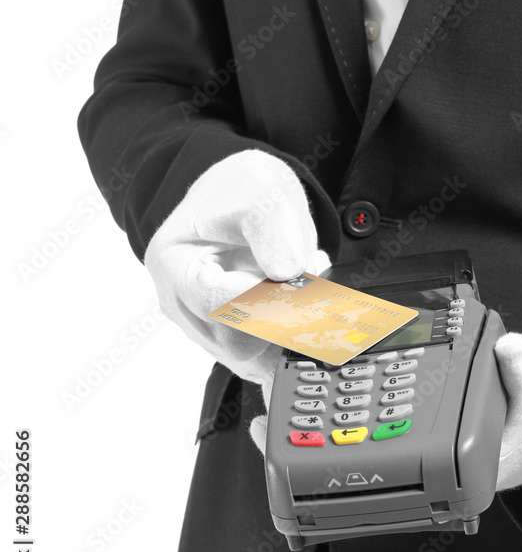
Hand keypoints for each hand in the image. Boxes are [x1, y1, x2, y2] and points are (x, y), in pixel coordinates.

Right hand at [145, 150, 330, 404]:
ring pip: (255, 358)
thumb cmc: (242, 194)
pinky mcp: (233, 342)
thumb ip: (271, 228)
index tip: (305, 280)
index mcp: (175, 266)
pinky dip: (296, 342)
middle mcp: (182, 305)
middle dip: (287, 315)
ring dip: (295, 330)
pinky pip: (266, 361)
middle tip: (317, 280)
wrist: (242, 203)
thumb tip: (288, 270)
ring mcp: (205, 329)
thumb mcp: (260, 190)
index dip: (270, 299)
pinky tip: (312, 312)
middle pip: (236, 341)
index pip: (219, 304)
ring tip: (312, 288)